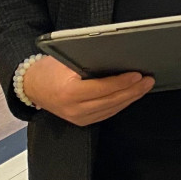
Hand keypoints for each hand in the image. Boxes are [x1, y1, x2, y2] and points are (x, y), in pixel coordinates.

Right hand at [23, 55, 153, 126]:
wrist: (32, 86)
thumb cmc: (49, 70)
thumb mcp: (65, 62)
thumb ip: (88, 63)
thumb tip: (116, 58)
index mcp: (69, 93)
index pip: (102, 88)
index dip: (121, 82)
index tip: (137, 75)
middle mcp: (74, 109)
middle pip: (111, 101)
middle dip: (133, 90)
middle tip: (148, 80)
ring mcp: (78, 118)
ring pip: (111, 109)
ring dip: (130, 98)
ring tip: (144, 86)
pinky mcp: (82, 121)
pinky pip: (107, 113)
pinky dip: (121, 104)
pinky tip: (131, 95)